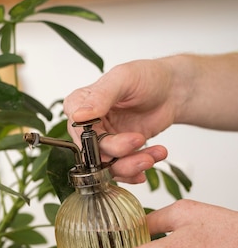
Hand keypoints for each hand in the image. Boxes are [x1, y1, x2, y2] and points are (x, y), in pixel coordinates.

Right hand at [63, 58, 179, 183]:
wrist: (171, 90)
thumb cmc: (146, 77)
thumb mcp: (123, 79)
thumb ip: (100, 96)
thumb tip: (78, 115)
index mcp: (80, 104)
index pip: (75, 127)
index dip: (88, 137)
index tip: (108, 135)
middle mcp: (89, 126)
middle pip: (93, 151)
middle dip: (118, 151)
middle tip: (139, 139)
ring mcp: (105, 141)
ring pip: (108, 165)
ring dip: (130, 165)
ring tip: (151, 156)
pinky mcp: (121, 153)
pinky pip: (123, 169)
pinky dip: (136, 170)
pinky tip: (150, 160)